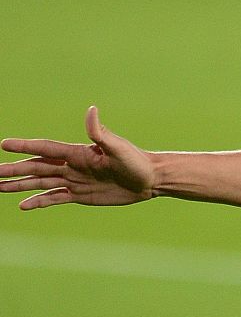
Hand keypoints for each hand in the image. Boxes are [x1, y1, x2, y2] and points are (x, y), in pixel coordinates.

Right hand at [0, 107, 155, 209]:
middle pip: (36, 166)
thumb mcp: (118, 147)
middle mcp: (72, 166)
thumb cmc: (137, 161)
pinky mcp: (81, 195)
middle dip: (13, 169)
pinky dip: (39, 201)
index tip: (3, 144)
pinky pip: (54, 198)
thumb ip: (100, 132)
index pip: (44, 148)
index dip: (24, 146)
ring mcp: (74, 181)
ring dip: (20, 184)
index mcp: (77, 152)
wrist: (150, 180)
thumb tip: (91, 110)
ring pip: (40, 182)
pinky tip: (23, 205)